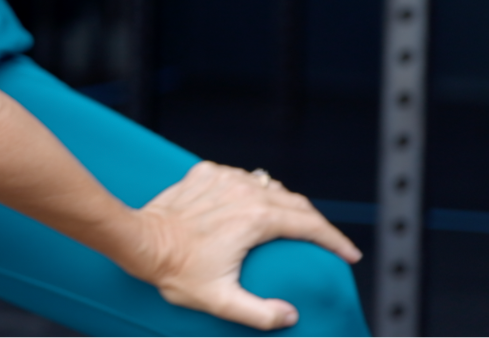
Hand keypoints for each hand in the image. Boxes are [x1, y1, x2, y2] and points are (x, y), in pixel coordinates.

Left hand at [125, 161, 362, 329]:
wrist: (138, 241)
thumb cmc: (177, 272)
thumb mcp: (222, 301)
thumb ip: (261, 313)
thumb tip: (291, 314)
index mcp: (255, 219)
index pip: (310, 225)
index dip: (335, 240)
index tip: (349, 254)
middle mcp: (244, 191)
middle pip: (295, 202)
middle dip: (317, 222)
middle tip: (328, 242)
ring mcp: (223, 178)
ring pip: (269, 186)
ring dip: (287, 203)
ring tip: (296, 223)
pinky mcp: (204, 173)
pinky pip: (241, 177)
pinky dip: (255, 190)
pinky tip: (254, 204)